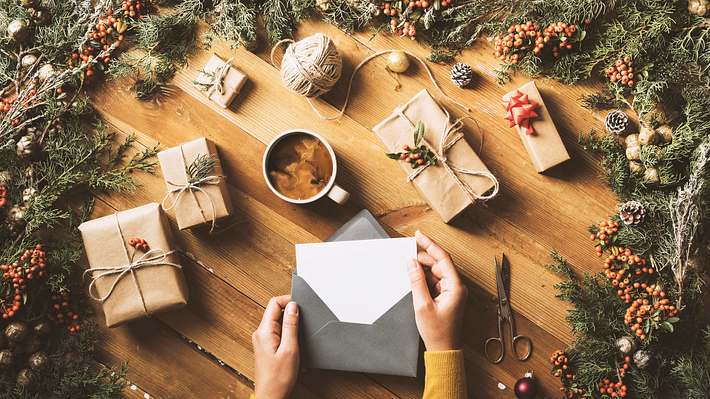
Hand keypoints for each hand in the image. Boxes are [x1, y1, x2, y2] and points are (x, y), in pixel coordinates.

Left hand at [252, 295, 299, 398]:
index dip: (289, 300)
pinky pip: (278, 332)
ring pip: (278, 322)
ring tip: (298, 338)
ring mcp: (263, 340)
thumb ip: (291, 325)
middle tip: (303, 323)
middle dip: (291, 313)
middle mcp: (260, 333)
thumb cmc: (278, 378)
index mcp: (264, 331)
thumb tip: (293, 306)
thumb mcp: (290, 349)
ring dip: (291, 326)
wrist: (271, 396)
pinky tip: (294, 347)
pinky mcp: (267, 346)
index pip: (274, 303)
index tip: (301, 305)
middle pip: (276, 311)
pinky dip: (289, 335)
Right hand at [408, 230, 467, 351]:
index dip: (430, 244)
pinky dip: (425, 278)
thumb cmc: (438, 332)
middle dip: (424, 257)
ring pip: (437, 272)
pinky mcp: (447, 297)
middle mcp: (457, 287)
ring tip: (409, 266)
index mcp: (455, 287)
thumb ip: (417, 281)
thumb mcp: (422, 305)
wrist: (444, 350)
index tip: (419, 235)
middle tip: (408, 253)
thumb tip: (412, 263)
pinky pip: (436, 281)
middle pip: (440, 264)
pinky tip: (415, 278)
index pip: (443, 258)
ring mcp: (452, 292)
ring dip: (424, 268)